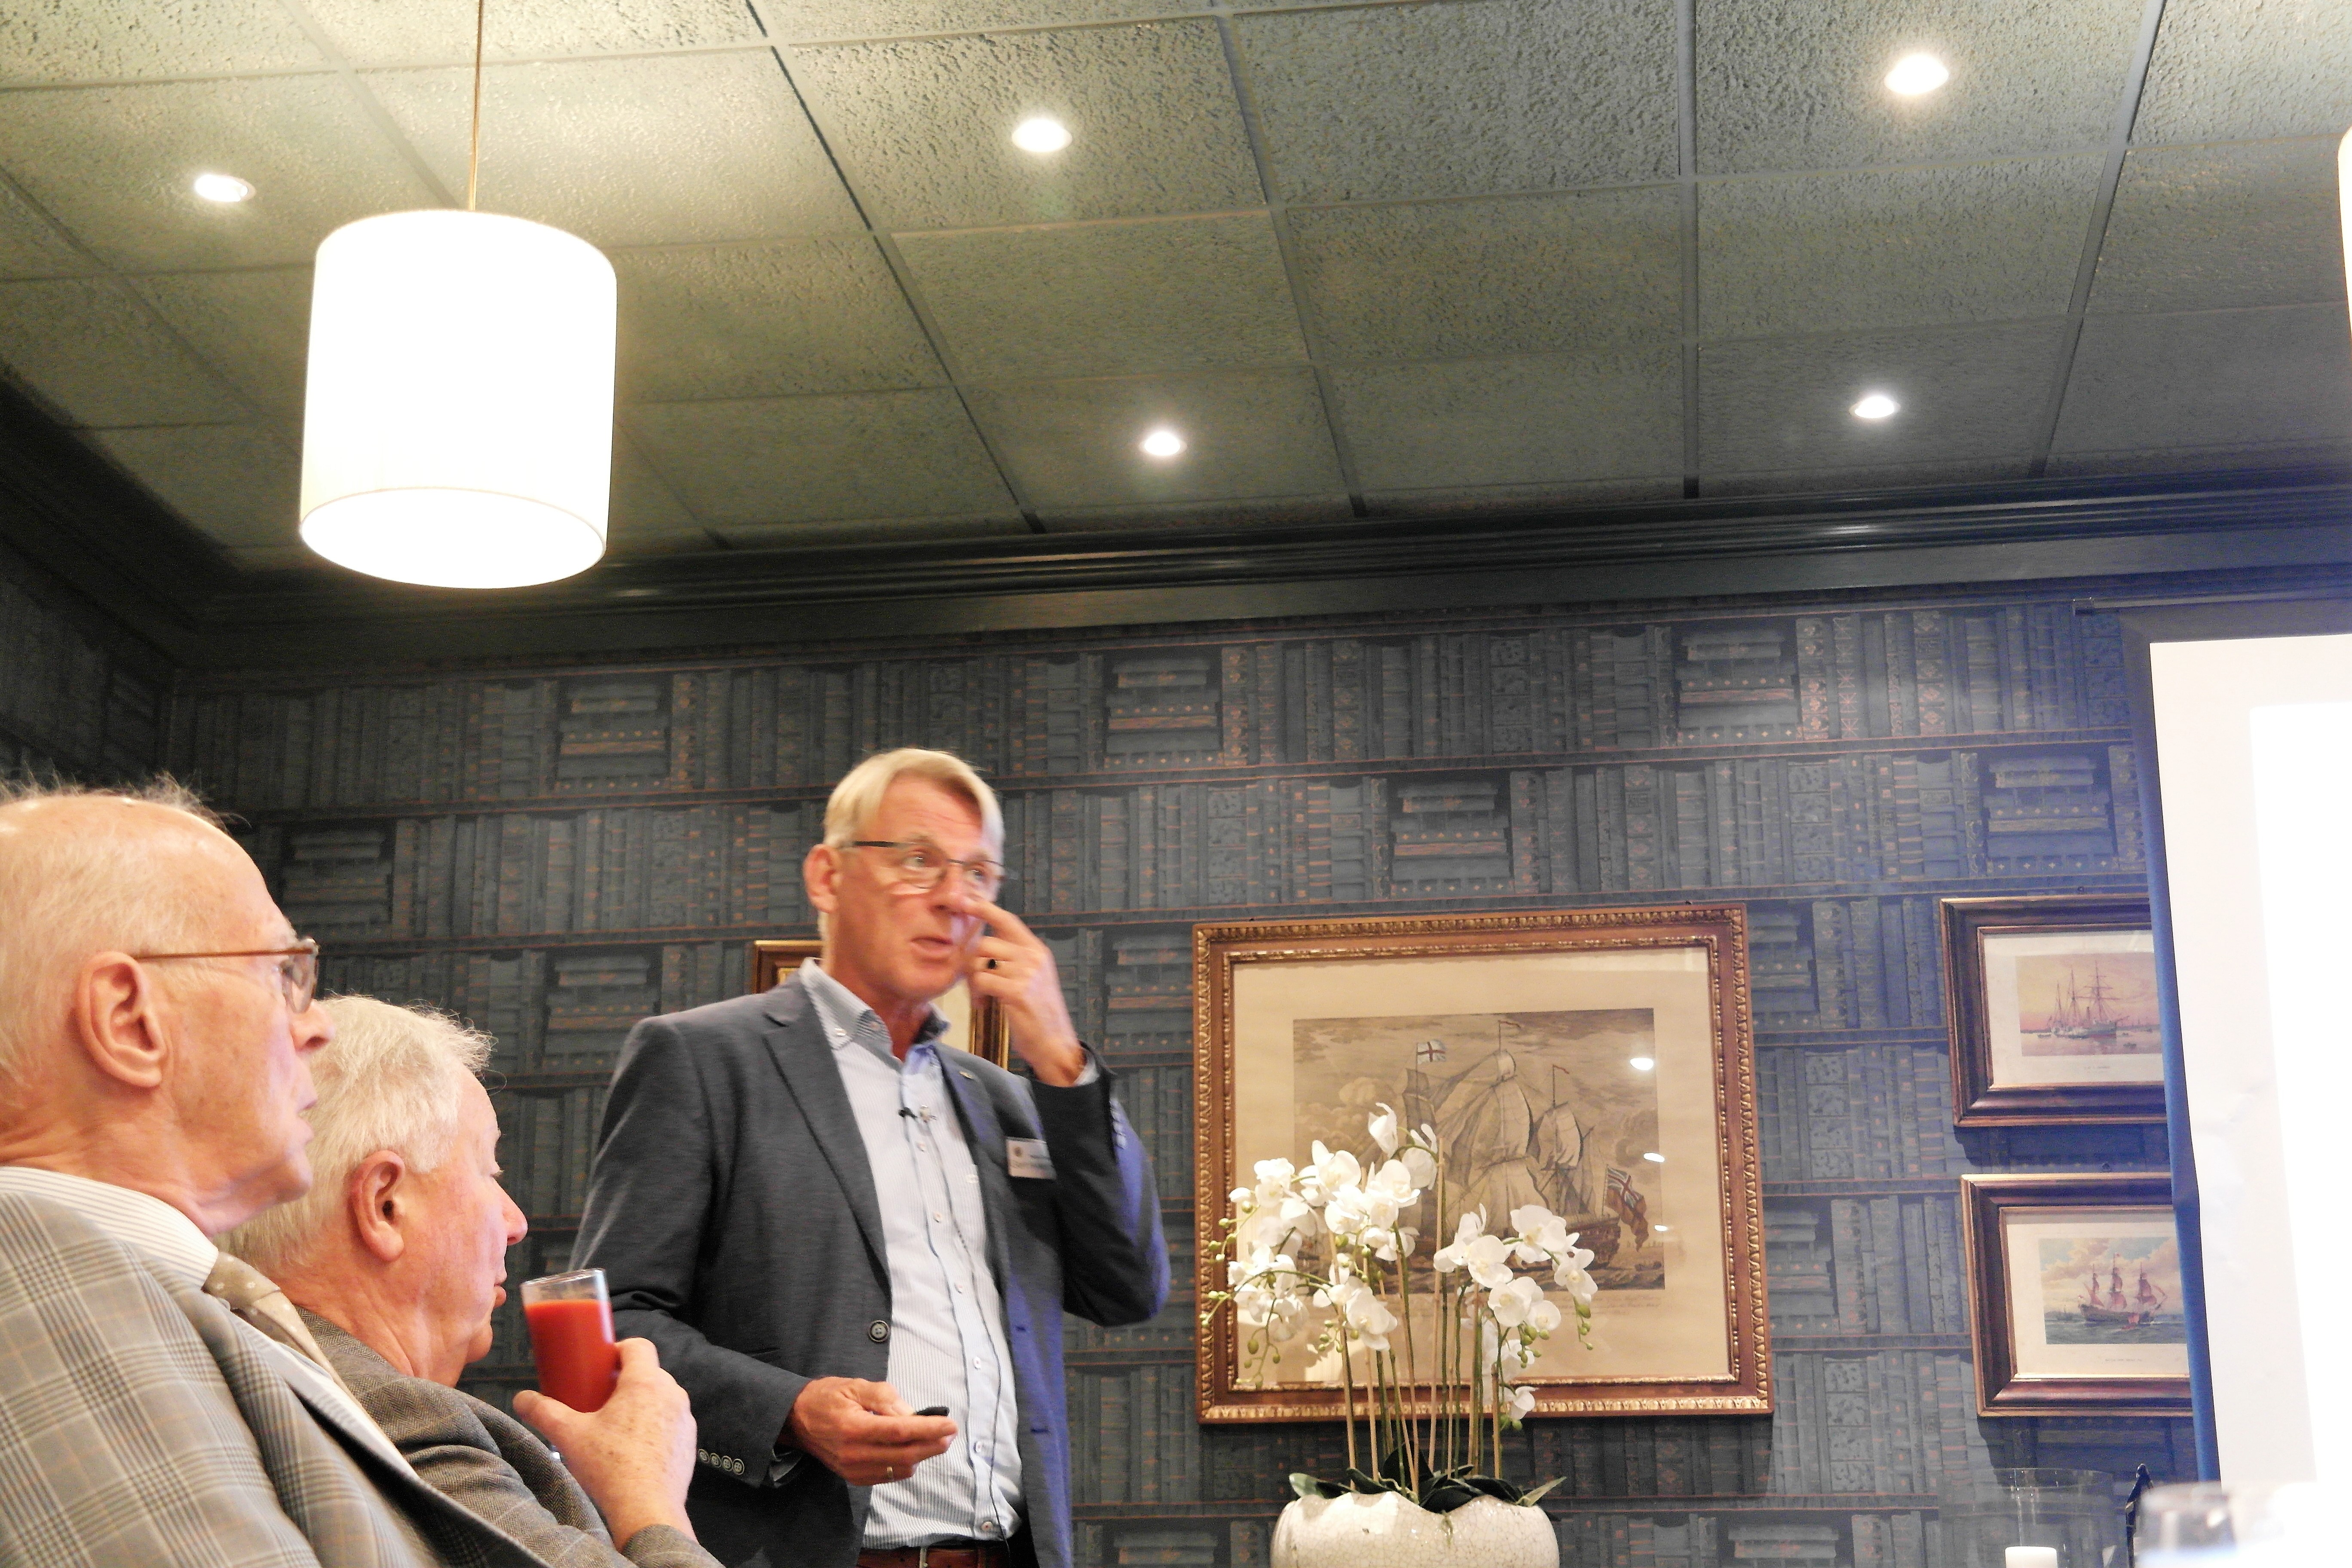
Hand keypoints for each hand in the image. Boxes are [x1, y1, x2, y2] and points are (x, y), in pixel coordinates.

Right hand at [514, 1338, 697, 1545]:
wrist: (646, 1509)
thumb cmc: (610, 1468)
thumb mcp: (569, 1436)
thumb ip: (543, 1412)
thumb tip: (522, 1399)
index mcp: (646, 1383)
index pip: (639, 1346)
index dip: (618, 1349)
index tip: (601, 1364)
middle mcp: (672, 1394)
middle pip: (649, 1373)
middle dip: (624, 1380)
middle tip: (599, 1398)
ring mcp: (684, 1418)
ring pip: (660, 1398)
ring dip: (640, 1404)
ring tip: (614, 1425)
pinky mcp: (689, 1442)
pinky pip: (670, 1422)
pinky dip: (654, 1426)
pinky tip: (633, 1447)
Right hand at [784, 1377, 955, 1487]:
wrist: (797, 1420)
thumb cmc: (827, 1397)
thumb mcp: (855, 1386)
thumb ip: (885, 1398)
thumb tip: (912, 1414)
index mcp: (853, 1428)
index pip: (900, 1432)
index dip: (929, 1429)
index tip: (950, 1425)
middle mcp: (853, 1454)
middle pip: (904, 1456)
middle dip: (933, 1445)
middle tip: (949, 1433)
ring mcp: (853, 1469)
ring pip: (900, 1469)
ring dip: (922, 1455)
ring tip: (934, 1438)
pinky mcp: (854, 1477)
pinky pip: (888, 1475)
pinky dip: (905, 1464)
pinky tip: (912, 1449)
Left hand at [956, 894, 1086, 1085]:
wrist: (1055, 1043)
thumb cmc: (1038, 1014)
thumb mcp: (1032, 979)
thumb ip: (1014, 960)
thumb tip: (985, 947)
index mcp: (1037, 951)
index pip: (1009, 921)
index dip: (987, 909)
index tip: (968, 900)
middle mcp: (1034, 956)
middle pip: (986, 943)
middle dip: (972, 962)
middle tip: (974, 983)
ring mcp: (1027, 972)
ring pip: (980, 961)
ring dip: (973, 980)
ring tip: (981, 996)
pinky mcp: (1018, 990)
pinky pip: (982, 980)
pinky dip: (977, 994)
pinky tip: (984, 1005)